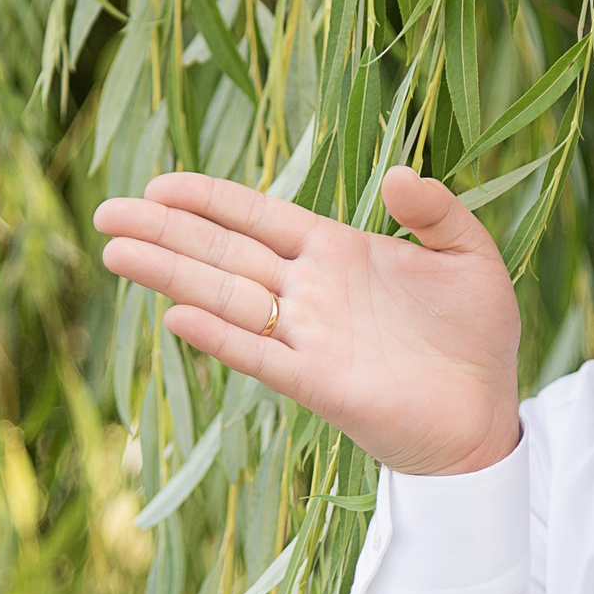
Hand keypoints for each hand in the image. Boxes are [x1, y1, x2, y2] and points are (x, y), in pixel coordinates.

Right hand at [93, 165, 523, 477]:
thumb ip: (437, 212)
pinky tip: (176, 317)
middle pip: (224, 252)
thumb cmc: (477, 339)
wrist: (487, 418)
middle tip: (106, 212)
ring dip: (172, 275)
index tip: (157, 184)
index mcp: (338, 252)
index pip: (259, 216)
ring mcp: (310, 336)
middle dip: (165, 231)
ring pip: (226, 297)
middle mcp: (311, 291)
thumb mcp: (471, 257)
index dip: (209, 199)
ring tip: (116, 252)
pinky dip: (220, 336)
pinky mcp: (319, 382)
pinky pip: (259, 355)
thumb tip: (398, 174)